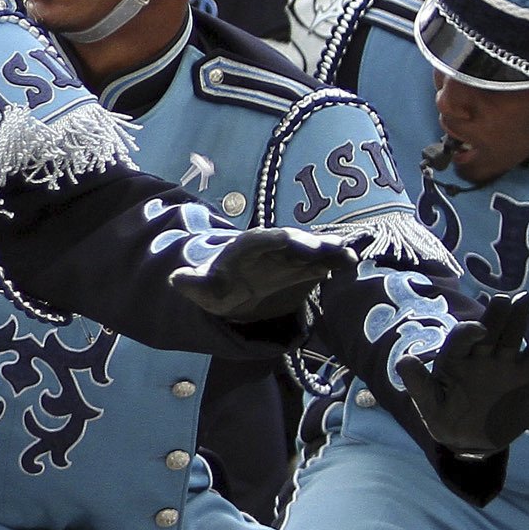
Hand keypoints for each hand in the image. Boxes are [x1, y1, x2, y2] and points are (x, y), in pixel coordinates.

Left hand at [171, 225, 358, 322]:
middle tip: (331, 250)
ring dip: (330, 251)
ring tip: (350, 257)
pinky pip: (324, 263)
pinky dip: (337, 262)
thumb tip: (175, 278)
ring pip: (313, 250)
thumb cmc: (218, 286)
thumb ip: (192, 284)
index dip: (277, 239)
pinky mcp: (307, 269)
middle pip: (292, 241)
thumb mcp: (202, 288)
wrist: (234, 290)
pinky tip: (353, 264)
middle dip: (311, 244)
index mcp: (245, 247)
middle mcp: (271, 247)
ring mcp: (291, 257)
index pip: (260, 239)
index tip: (294, 241)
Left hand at [394, 290, 528, 456]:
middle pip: (489, 330)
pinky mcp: (524, 377)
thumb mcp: (428, 404)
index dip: (468, 331)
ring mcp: (503, 364)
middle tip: (505, 298)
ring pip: (512, 337)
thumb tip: (405, 359)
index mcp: (454, 359)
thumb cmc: (444, 419)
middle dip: (496, 314)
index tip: (479, 330)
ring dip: (518, 319)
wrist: (472, 440)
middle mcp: (479, 356)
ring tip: (525, 298)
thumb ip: (417, 383)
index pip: (461, 339)